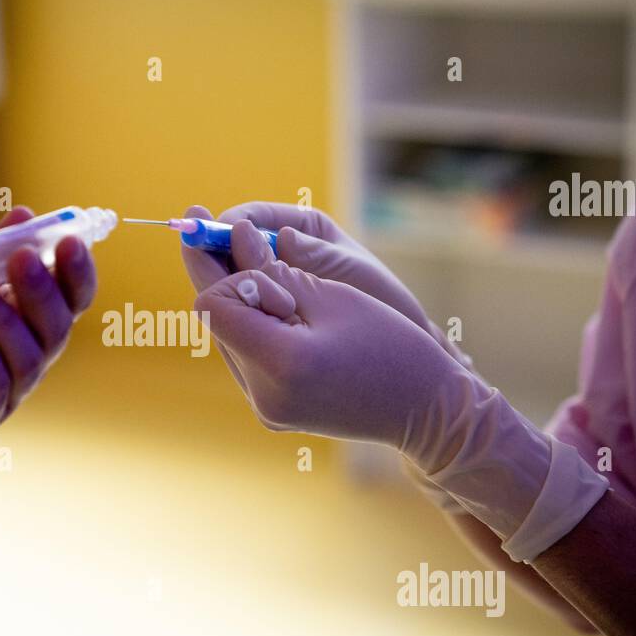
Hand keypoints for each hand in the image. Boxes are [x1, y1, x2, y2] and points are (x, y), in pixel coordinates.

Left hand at [0, 206, 96, 467]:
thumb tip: (23, 216)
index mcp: (20, 322)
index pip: (67, 298)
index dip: (76, 272)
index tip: (70, 240)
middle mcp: (20, 358)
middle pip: (57, 327)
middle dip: (44, 290)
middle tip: (22, 258)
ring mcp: (1, 393)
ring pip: (30, 357)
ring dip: (5, 316)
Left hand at [193, 220, 463, 453]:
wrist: (423, 408)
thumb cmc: (390, 343)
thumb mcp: (333, 294)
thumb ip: (274, 267)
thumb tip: (233, 234)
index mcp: (281, 361)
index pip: (212, 304)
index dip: (225, 270)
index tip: (255, 250)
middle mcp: (263, 393)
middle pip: (215, 322)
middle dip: (224, 277)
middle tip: (214, 222)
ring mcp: (265, 408)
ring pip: (227, 338)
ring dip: (241, 303)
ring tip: (273, 277)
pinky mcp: (272, 413)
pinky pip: (246, 359)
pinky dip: (255, 328)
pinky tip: (281, 310)